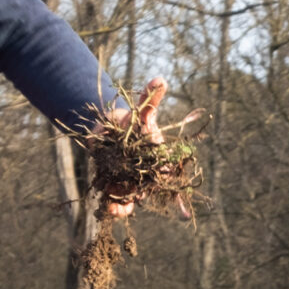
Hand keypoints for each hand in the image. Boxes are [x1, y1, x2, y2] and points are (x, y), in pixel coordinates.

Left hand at [93, 77, 200, 220]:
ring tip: (115, 209)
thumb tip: (161, 79)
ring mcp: (133, 181)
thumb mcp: (142, 112)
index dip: (176, 190)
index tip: (178, 205)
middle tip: (136, 199)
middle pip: (148, 190)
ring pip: (134, 198)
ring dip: (125, 205)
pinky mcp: (118, 185)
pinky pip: (120, 201)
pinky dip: (116, 208)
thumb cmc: (133, 122)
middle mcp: (148, 173)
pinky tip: (109, 209)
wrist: (113, 130)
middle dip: (143, 195)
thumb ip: (150, 99)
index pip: (168, 173)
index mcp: (158, 158)